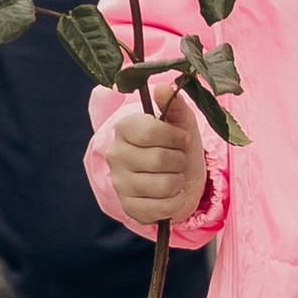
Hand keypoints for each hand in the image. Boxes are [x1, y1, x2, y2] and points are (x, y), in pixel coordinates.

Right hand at [101, 86, 206, 224]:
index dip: (174, 137)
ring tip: (174, 176)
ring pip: (163, 185)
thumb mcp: (182, 123)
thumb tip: (164, 88)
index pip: (149, 131)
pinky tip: (171, 195)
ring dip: (178, 181)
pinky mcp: (129, 208)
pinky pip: (162, 208)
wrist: (182, 178)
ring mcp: (120, 183)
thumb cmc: (179, 146)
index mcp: (124, 128)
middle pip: (159, 160)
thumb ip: (174, 104)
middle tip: (178, 160)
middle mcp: (115, 154)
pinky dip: (176, 202)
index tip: (182, 139)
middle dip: (179, 160)